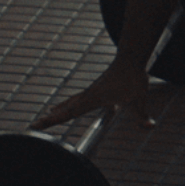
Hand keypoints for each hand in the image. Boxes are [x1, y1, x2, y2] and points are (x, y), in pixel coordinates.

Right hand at [32, 63, 154, 130]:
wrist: (130, 58)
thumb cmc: (133, 79)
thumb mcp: (139, 99)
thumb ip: (142, 115)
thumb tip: (150, 126)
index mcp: (93, 99)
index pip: (70, 113)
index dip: (54, 120)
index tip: (38, 124)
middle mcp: (88, 96)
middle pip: (66, 109)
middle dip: (50, 119)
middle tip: (34, 125)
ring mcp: (90, 92)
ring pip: (71, 103)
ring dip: (59, 111)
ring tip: (48, 116)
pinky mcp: (95, 90)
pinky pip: (78, 99)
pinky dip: (69, 104)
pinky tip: (67, 106)